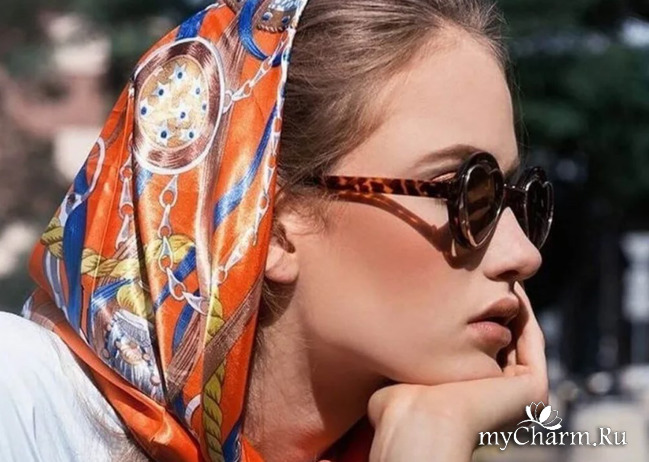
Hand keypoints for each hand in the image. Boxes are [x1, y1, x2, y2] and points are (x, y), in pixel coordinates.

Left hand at [366, 283, 547, 461]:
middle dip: (499, 304)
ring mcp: (521, 396)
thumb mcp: (411, 365)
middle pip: (504, 340)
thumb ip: (416, 348)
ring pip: (520, 337)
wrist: (417, 415)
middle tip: (492, 272)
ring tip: (502, 274)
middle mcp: (501, 398)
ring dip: (513, 304)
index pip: (482, 348)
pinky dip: (524, 312)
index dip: (478, 314)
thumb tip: (394, 322)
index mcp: (476, 397)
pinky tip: (513, 287)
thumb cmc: (402, 397)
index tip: (467, 284)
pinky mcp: (535, 390)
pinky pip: (532, 341)